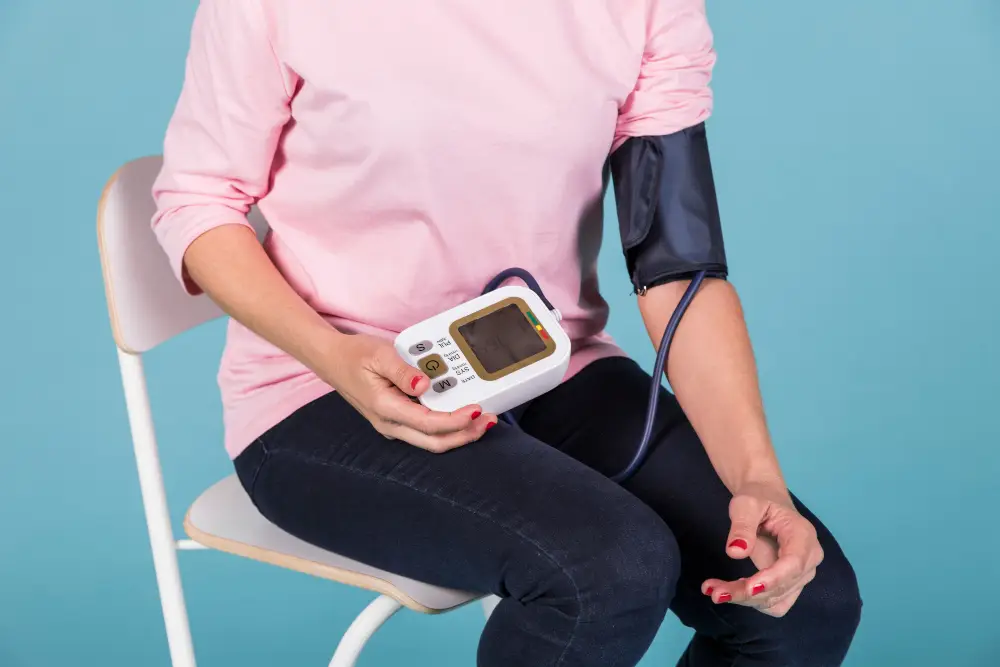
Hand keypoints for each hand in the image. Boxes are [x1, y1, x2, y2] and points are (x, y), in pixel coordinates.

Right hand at [321, 333, 495, 451]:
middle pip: (434, 442)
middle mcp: (390, 425)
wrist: (333, 360)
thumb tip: (424, 384)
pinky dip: (448, 427)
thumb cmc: (355, 355)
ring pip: (432, 441)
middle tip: (490, 419)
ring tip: (483, 419)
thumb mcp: (379, 355)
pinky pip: (427, 432)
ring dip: (460, 433)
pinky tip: (462, 414)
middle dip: (466, 435)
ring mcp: (393, 426)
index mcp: (386, 409)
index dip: (457, 421)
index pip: (429, 424)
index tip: (477, 409)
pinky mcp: (398, 421)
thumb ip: (403, 371)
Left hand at [701, 482, 823, 616]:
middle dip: (748, 593)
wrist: (765, 499)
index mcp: (803, 535)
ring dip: (745, 600)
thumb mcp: (746, 504)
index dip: (773, 579)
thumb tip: (736, 552)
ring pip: (776, 600)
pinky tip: (726, 590)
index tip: (748, 587)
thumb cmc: (757, 497)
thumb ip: (742, 526)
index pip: (793, 564)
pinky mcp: (789, 584)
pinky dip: (750, 601)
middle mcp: (808, 559)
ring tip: (713, 590)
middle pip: (783, 586)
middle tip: (713, 591)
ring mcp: (801, 575)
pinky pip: (772, 602)